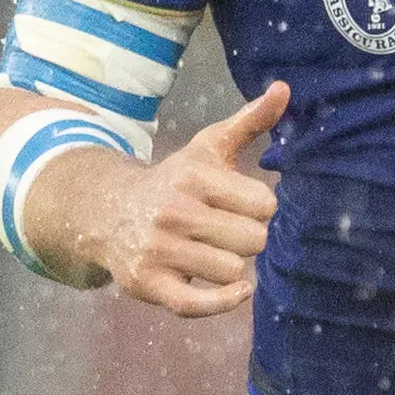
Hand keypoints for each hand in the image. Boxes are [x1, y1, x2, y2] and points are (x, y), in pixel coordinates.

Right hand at [85, 81, 288, 316]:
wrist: (110, 213)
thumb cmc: (176, 182)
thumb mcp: (209, 146)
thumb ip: (250, 121)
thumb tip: (284, 88)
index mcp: (193, 176)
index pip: (264, 204)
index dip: (260, 207)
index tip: (243, 204)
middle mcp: (174, 211)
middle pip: (253, 240)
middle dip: (248, 237)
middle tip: (227, 230)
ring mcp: (159, 250)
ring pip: (231, 270)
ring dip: (232, 266)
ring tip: (216, 252)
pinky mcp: (148, 284)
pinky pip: (197, 306)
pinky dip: (223, 301)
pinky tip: (236, 289)